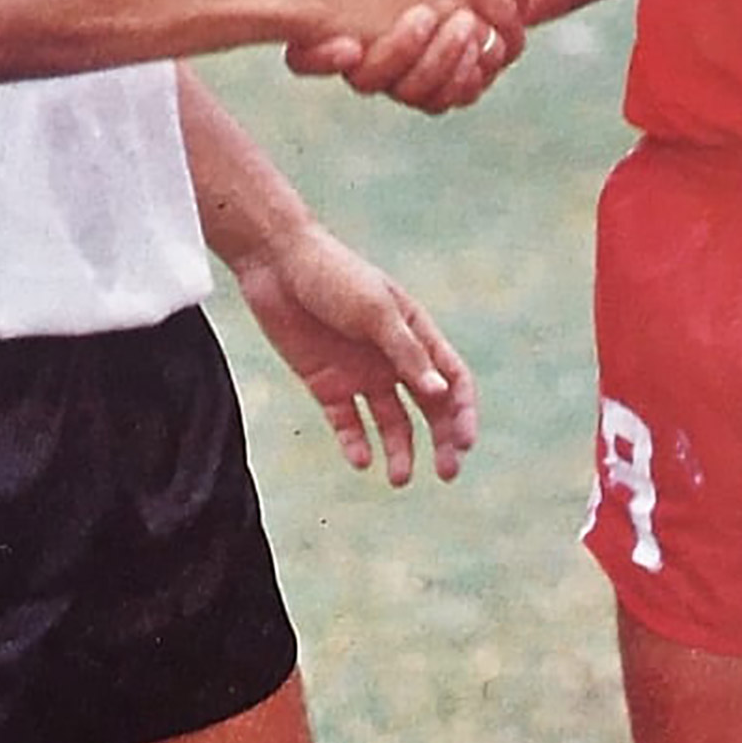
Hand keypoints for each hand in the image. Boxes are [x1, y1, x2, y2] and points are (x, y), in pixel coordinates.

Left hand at [231, 221, 477, 484]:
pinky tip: (361, 458)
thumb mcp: (374, 311)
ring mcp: (360, 373)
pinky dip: (356, 443)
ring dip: (400, 450)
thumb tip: (441, 393)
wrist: (276, 264)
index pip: (452, 377)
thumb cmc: (334, 276)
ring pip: (391, 423)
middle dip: (442, 440)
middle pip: (429, 407)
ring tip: (398, 478)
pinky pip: (348, 423)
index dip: (463, 410)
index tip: (465, 442)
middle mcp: (392, 357)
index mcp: (415, 332)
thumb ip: (406, 352)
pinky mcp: (327, 385)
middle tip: (447, 473)